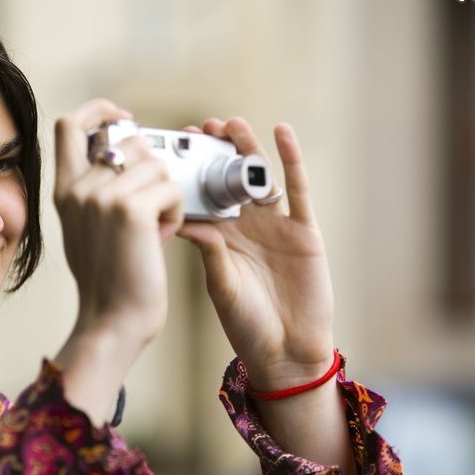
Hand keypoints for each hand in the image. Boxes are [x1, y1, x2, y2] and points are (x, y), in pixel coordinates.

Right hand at [53, 99, 183, 421]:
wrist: (112, 322)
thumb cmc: (108, 281)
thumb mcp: (85, 228)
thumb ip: (93, 191)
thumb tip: (121, 157)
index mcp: (64, 190)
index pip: (70, 124)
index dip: (100, 110)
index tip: (124, 118)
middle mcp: (78, 188)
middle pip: (130, 141)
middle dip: (153, 168)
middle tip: (152, 207)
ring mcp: (103, 196)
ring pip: (157, 165)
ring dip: (167, 194)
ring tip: (155, 228)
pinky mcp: (132, 210)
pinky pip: (172, 188)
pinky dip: (177, 212)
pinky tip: (164, 236)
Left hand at [178, 119, 334, 389]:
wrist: (286, 351)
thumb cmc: (247, 324)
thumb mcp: (220, 284)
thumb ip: (209, 250)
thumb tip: (184, 218)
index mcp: (220, 237)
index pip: (202, 195)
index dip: (190, 171)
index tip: (171, 148)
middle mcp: (246, 226)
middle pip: (229, 178)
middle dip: (216, 152)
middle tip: (200, 129)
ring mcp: (276, 225)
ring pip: (259, 177)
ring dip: (247, 148)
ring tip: (231, 124)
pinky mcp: (303, 230)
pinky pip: (298, 189)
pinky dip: (291, 160)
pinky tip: (281, 133)